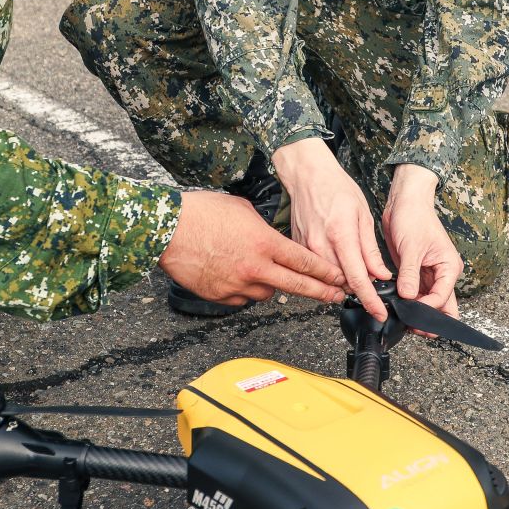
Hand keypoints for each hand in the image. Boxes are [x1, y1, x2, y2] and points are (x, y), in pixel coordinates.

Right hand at [160, 190, 346, 308]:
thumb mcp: (243, 209)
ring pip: (267, 294)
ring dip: (271, 286)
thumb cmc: (202, 213)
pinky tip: (234, 275)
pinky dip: (244, 290)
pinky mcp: (221, 297)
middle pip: (298, 286)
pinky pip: (242, 298)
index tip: (340, 278)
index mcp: (265, 243)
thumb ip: (263, 228)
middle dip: (321, 292)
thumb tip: (271, 238)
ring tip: (260, 271)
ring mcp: (238, 285)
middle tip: (337, 297)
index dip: (326, 272)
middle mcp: (256, 268)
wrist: (168, 230)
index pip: (305, 262)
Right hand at [273, 137, 393, 320]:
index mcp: (340, 235)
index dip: (370, 300)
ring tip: (353, 272)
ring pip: (325, 281)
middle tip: (371, 288)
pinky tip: (336, 265)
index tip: (379, 312)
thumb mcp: (363, 215)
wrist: (307, 174)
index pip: (358, 278)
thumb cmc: (336, 188)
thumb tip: (381, 275)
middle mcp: (319, 246)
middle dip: (357, 292)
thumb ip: (370, 249)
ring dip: (342, 284)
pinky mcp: (296, 249)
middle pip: (340, 284)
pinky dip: (327, 274)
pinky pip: (313, 271)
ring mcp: (304, 248)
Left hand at [382, 165, 462, 317]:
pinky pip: (414, 293)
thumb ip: (410, 274)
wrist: (405, 202)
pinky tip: (397, 305)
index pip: (442, 297)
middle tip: (412, 326)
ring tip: (402, 317)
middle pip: (441, 305)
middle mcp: (442, 273)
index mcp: (449, 267)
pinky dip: (407, 301)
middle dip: (428, 318)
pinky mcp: (415, 273)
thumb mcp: (411, 247)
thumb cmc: (414, 217)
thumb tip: (407, 297)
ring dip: (416, 310)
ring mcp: (429, 275)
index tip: (411, 312)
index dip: (427, 308)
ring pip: (427, 302)